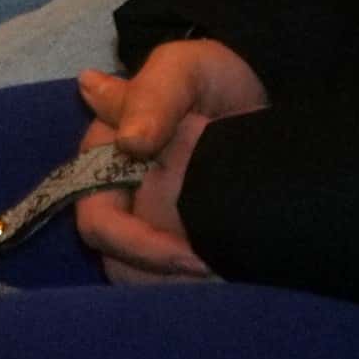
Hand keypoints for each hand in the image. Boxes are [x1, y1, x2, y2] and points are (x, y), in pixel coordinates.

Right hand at [68, 39, 263, 280]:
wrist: (261, 86)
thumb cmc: (210, 73)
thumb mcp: (181, 70)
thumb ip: (151, 98)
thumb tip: (129, 142)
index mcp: (103, 158)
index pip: (97, 222)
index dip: (136, 246)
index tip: (192, 257)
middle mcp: (118, 194)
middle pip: (117, 260)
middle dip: (161, 278)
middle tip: (218, 276)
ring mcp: (152, 217)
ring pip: (144, 277)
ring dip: (180, 288)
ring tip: (228, 281)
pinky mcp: (185, 234)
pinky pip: (177, 278)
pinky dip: (199, 287)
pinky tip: (234, 279)